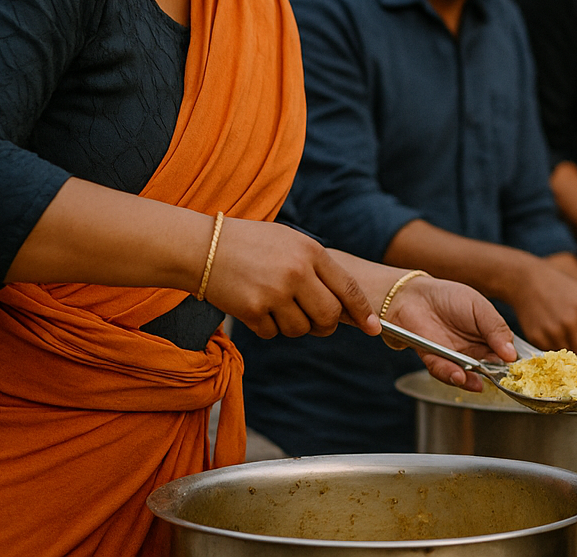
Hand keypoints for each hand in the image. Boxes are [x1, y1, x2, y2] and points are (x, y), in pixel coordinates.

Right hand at [203, 219, 376, 338]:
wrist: (203, 246)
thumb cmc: (251, 244)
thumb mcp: (291, 242)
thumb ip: (318, 268)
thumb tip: (344, 303)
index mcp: (311, 252)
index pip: (348, 288)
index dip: (363, 312)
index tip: (373, 328)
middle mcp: (297, 272)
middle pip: (328, 316)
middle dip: (326, 325)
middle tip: (316, 323)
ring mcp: (274, 292)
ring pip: (300, 329)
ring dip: (293, 325)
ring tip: (275, 304)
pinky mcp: (252, 310)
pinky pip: (272, 333)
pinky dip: (267, 327)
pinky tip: (255, 306)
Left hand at [382, 273, 518, 389]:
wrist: (414, 294)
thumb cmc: (448, 296)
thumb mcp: (479, 307)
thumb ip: (496, 329)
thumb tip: (512, 354)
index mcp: (488, 335)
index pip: (505, 353)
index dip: (511, 362)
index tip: (518, 369)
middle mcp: (473, 349)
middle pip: (489, 368)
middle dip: (494, 375)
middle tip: (501, 378)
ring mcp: (454, 357)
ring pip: (467, 375)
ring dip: (472, 380)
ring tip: (478, 381)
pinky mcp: (435, 361)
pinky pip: (444, 373)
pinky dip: (452, 376)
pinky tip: (460, 376)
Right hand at [508, 256, 576, 356]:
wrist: (528, 281)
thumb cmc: (563, 288)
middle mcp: (571, 323)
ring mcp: (552, 332)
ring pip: (571, 357)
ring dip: (574, 353)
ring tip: (571, 340)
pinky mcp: (537, 338)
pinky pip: (553, 355)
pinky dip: (558, 352)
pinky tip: (556, 337)